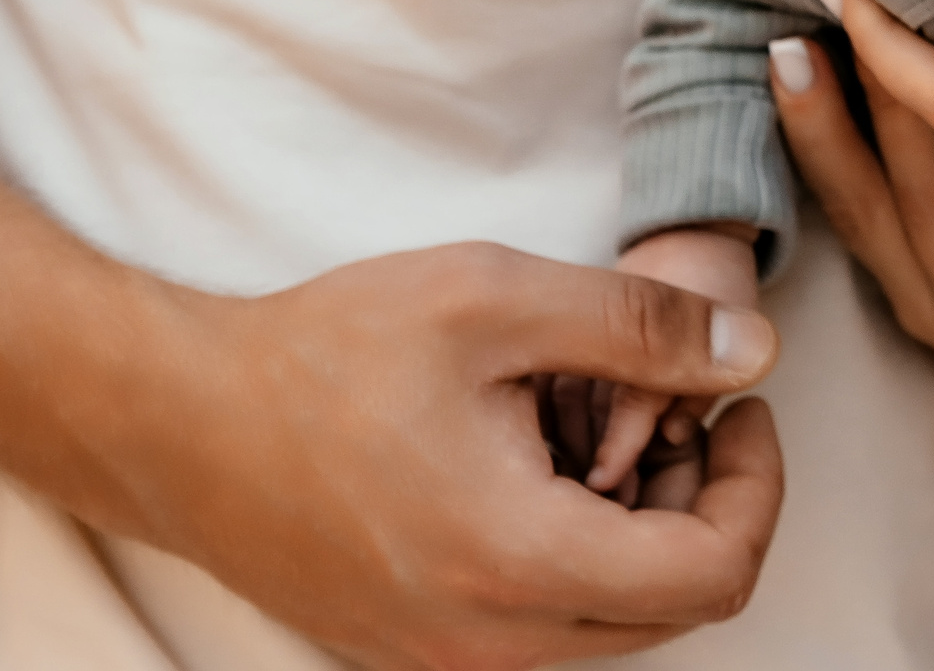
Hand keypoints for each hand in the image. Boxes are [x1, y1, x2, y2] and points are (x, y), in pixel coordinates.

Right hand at [149, 244, 784, 667]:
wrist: (176, 421)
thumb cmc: (326, 353)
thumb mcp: (498, 298)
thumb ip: (642, 327)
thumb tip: (756, 352)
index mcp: (519, 562)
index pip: (716, 572)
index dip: (756, 485)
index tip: (739, 406)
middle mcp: (487, 644)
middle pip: (676, 606)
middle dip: (703, 502)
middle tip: (671, 404)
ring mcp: (445, 660)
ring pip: (613, 619)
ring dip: (641, 527)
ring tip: (596, 421)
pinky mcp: (415, 651)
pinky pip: (545, 625)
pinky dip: (577, 551)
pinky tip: (538, 463)